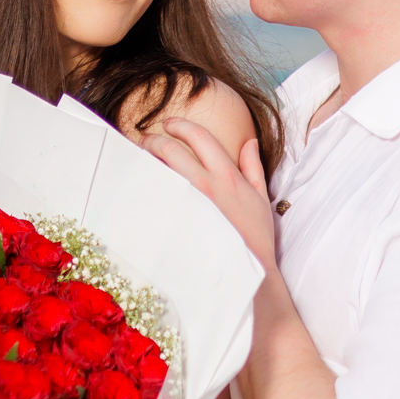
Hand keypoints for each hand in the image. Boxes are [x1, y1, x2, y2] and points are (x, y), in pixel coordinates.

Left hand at [148, 119, 276, 270]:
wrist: (249, 273)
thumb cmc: (255, 237)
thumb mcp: (260, 197)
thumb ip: (253, 167)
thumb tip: (249, 142)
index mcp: (227, 176)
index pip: (200, 137)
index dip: (181, 125)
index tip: (169, 124)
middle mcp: (205, 185)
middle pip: (171, 150)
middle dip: (154, 140)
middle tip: (145, 140)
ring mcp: (187, 205)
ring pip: (158, 171)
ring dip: (145, 162)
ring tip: (139, 162)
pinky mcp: (175, 223)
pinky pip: (154, 197)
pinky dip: (145, 187)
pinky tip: (140, 188)